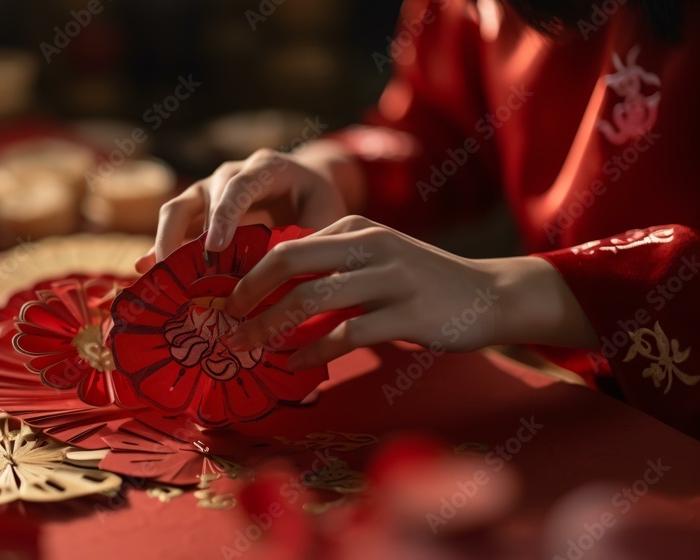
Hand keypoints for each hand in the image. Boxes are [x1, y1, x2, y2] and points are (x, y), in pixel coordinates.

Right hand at [136, 143, 357, 271]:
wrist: (306, 185)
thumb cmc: (318, 201)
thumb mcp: (325, 215)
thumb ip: (306, 237)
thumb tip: (282, 274)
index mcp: (267, 168)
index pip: (241, 186)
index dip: (225, 216)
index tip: (215, 248)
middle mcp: (232, 173)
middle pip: (201, 196)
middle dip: (188, 234)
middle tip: (183, 274)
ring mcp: (210, 189)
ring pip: (178, 207)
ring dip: (166, 241)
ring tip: (161, 277)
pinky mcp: (199, 208)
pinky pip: (174, 225)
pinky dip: (160, 246)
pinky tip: (145, 270)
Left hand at [222, 216, 598, 368]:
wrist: (489, 294)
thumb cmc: (421, 281)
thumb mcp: (375, 257)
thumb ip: (331, 265)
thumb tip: (272, 294)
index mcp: (355, 227)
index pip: (287, 246)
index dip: (251, 276)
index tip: (227, 304)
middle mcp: (369, 244)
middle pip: (290, 262)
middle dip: (250, 295)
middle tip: (228, 324)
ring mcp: (390, 277)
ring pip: (313, 299)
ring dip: (273, 327)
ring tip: (250, 349)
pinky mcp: (408, 312)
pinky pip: (347, 332)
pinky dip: (315, 351)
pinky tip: (297, 364)